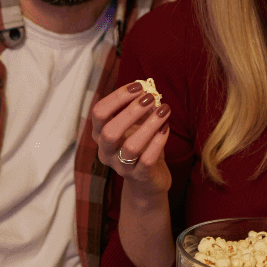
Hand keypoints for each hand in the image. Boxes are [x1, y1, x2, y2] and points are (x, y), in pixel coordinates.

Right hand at [93, 81, 171, 196]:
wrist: (149, 179)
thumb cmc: (141, 145)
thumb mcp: (136, 124)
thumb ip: (138, 108)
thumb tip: (147, 89)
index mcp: (100, 134)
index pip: (99, 113)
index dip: (117, 97)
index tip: (138, 86)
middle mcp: (106, 151)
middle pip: (109, 132)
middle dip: (130, 112)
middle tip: (150, 98)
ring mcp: (121, 166)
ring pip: (130, 147)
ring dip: (149, 125)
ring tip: (164, 109)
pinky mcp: (139, 176)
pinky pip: (147, 159)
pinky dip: (158, 141)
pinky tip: (166, 127)